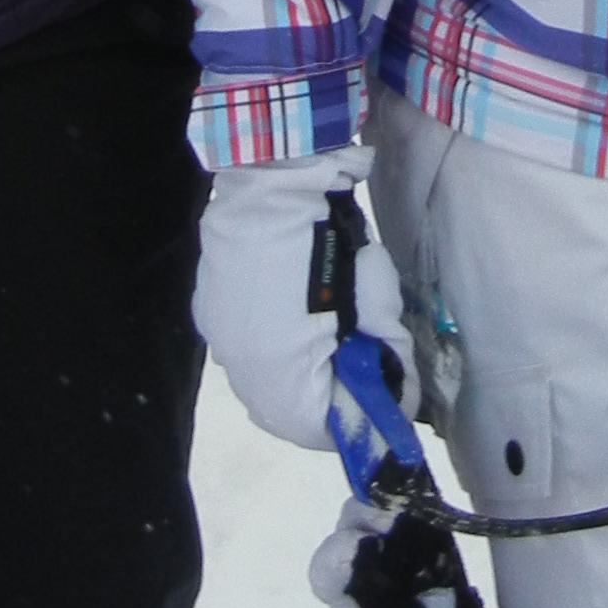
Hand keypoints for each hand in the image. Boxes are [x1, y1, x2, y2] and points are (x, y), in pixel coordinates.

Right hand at [194, 150, 409, 451]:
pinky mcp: (210, 308)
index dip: (360, 418)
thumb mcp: (376, 300)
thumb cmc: (330, 243)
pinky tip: (300, 314)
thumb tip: (397, 391)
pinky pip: (247, 345)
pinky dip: (276, 344)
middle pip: (289, 407)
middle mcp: (238, 367)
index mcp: (276, 375)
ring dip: (301, 372)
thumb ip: (387, 355)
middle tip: (366, 371)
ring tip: (335, 340)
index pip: (323, 428)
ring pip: (265, 377)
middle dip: (331, 396)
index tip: (389, 398)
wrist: (271, 179)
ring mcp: (218, 337)